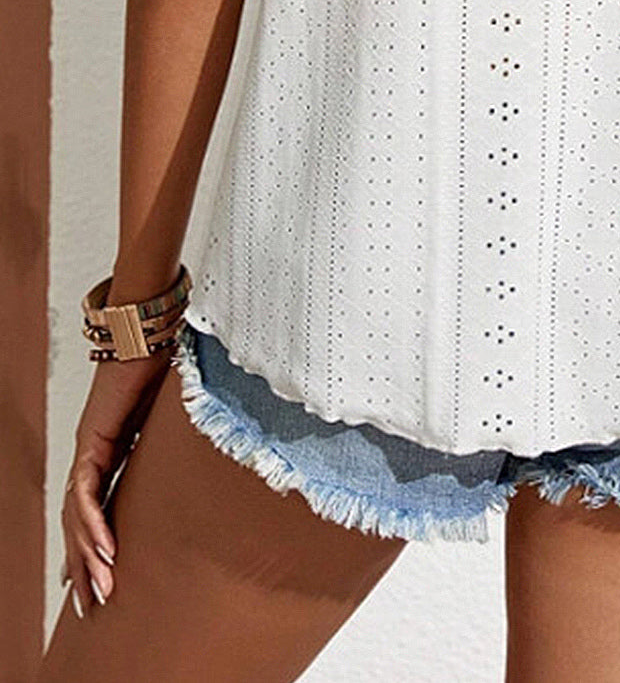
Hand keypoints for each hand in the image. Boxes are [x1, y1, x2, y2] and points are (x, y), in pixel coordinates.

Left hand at [60, 345, 172, 615]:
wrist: (151, 322)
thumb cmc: (172, 353)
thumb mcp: (185, 409)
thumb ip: (196, 431)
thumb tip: (238, 444)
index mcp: (116, 445)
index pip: (99, 504)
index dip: (97, 540)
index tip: (103, 572)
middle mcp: (96, 449)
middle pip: (82, 519)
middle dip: (87, 563)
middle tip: (95, 601)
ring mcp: (90, 445)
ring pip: (78, 514)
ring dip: (88, 554)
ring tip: (100, 589)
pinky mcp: (91, 438)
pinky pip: (85, 492)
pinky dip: (91, 524)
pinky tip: (103, 550)